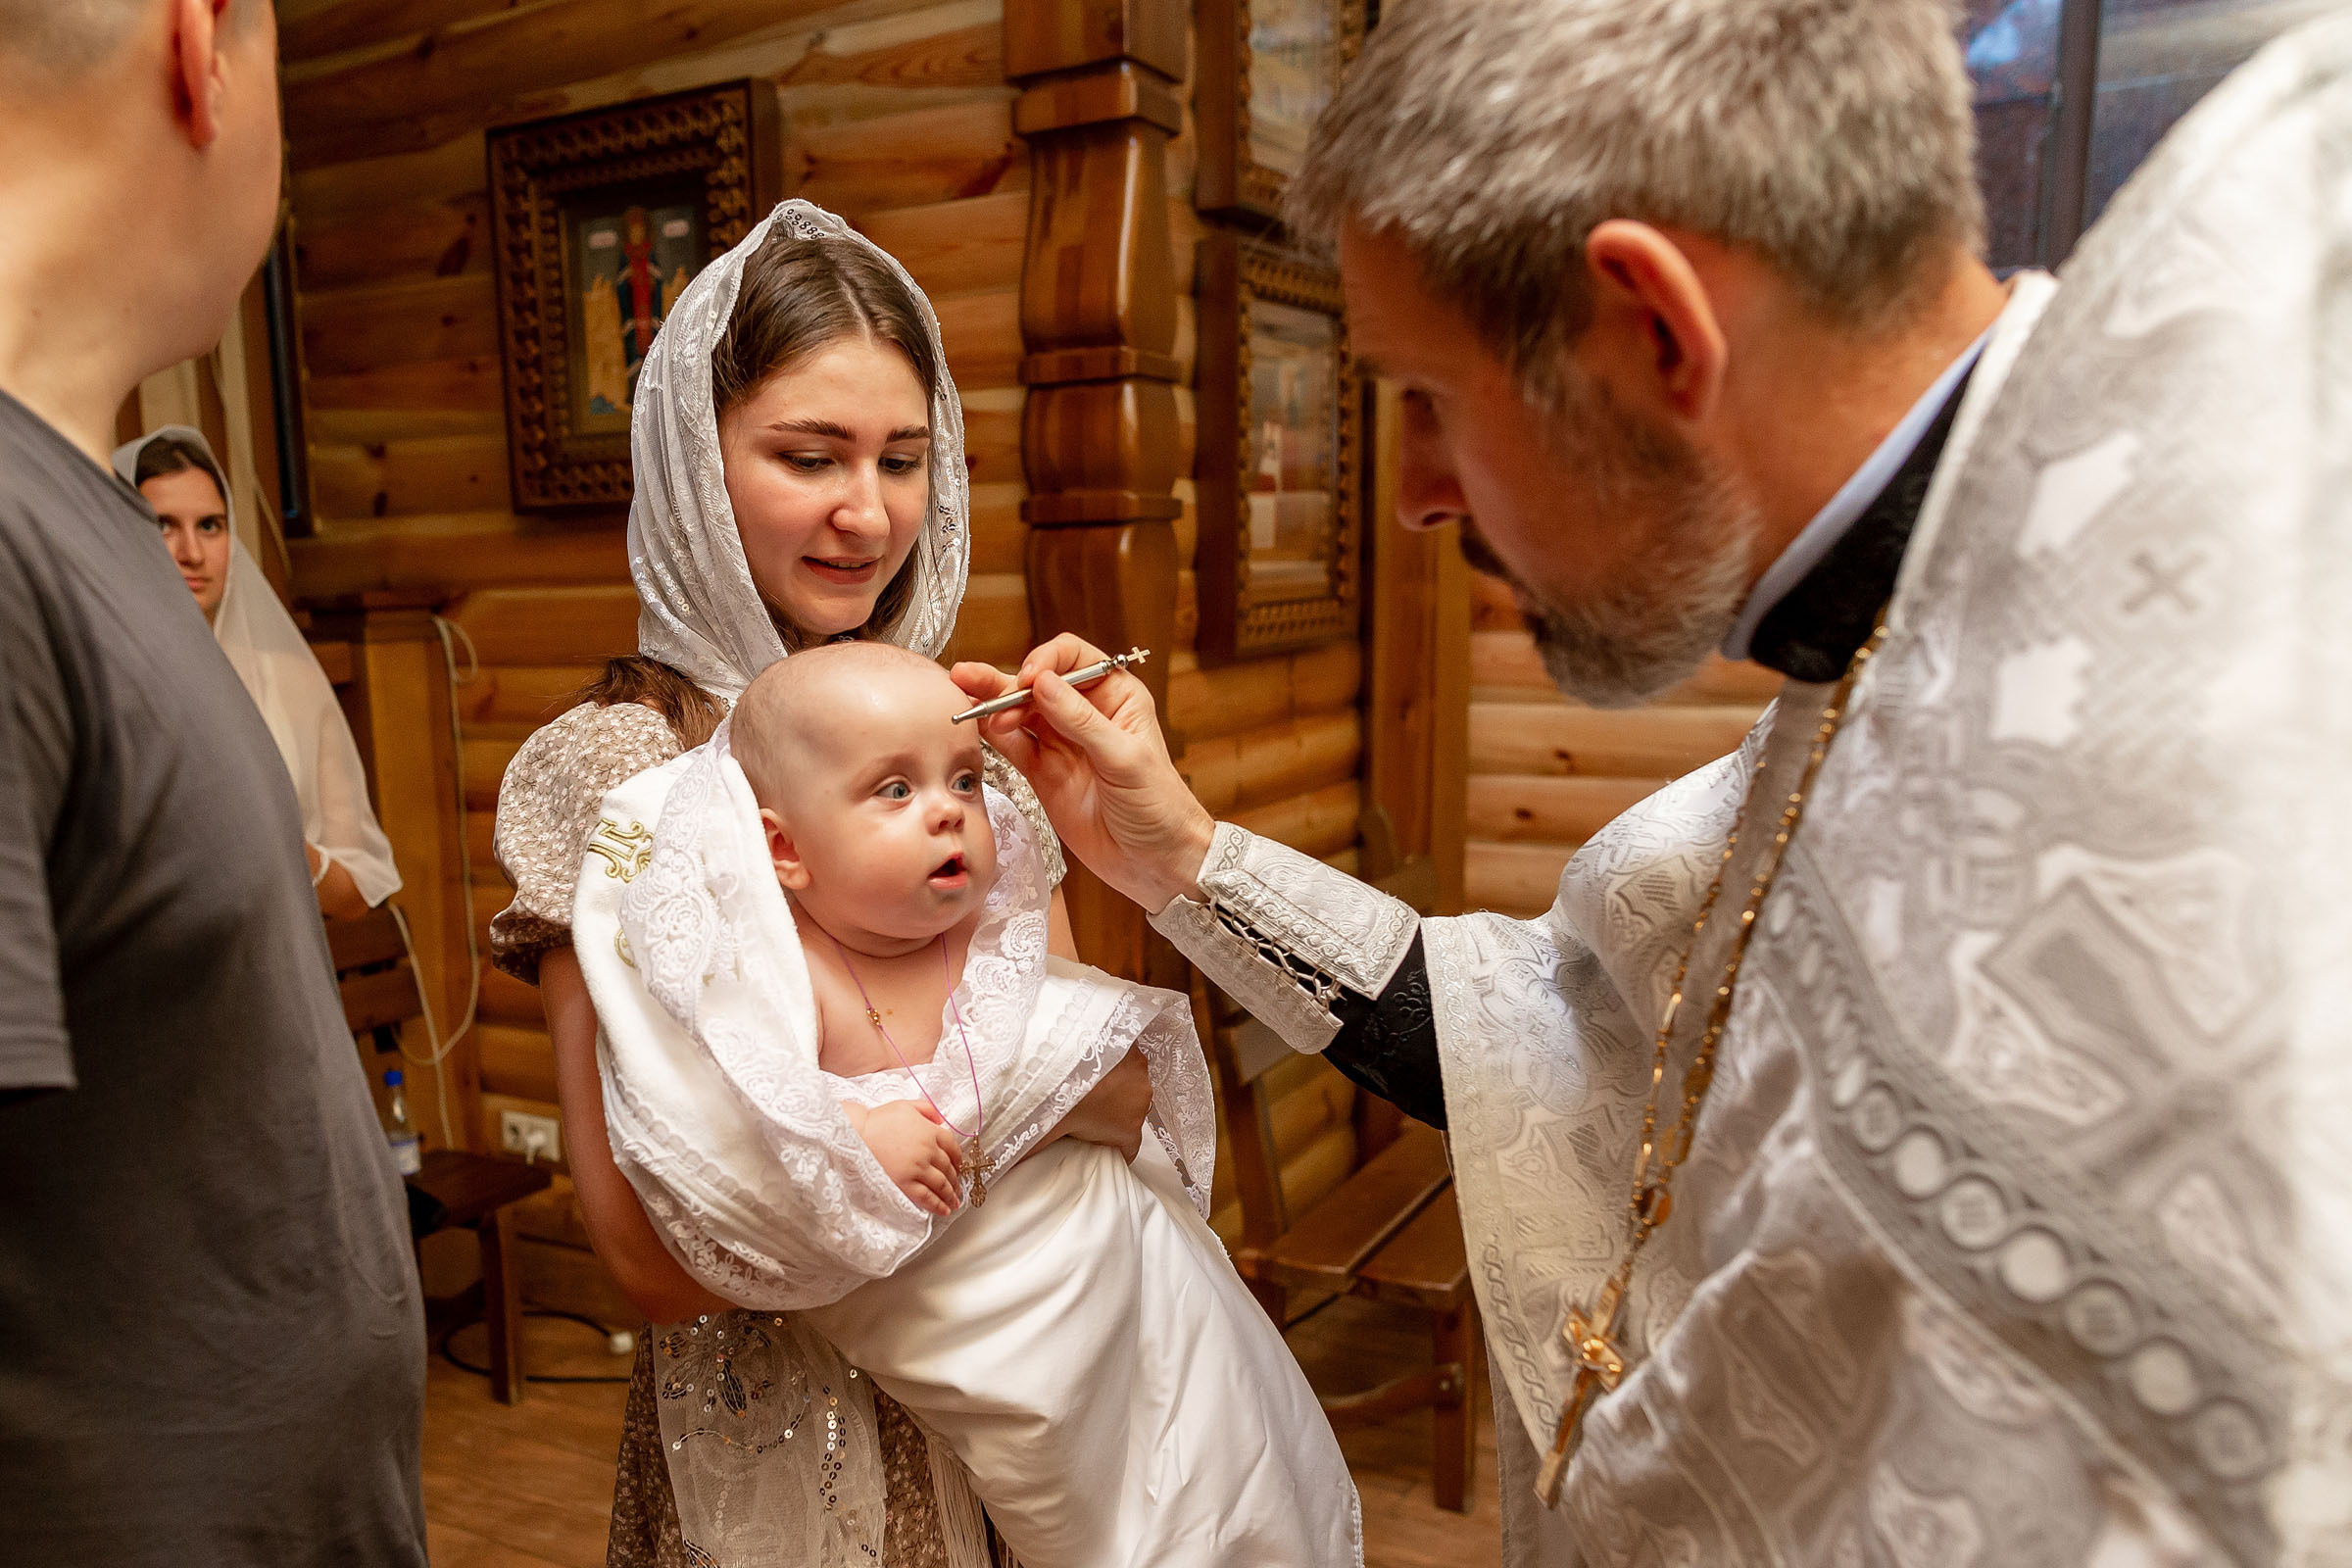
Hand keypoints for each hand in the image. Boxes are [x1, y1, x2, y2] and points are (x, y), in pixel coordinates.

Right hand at [848, 1100, 964, 1215]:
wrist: (857, 1133)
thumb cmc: (879, 1119)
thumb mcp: (906, 1106)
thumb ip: (927, 1110)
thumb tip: (940, 1120)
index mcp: (931, 1132)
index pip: (953, 1147)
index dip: (958, 1159)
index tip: (958, 1165)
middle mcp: (928, 1151)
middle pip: (949, 1168)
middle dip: (955, 1179)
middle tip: (958, 1187)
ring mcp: (917, 1168)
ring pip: (941, 1184)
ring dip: (951, 1195)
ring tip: (954, 1202)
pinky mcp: (905, 1182)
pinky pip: (926, 1196)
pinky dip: (938, 1205)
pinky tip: (944, 1210)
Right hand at [952, 636, 1215, 911]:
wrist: (1155, 863)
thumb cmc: (1159, 807)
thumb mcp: (1125, 760)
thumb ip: (1081, 722)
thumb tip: (1043, 684)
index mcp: (1116, 697)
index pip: (1073, 658)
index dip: (1046, 662)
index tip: (1028, 680)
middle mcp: (1085, 714)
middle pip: (1037, 683)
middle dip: (1004, 680)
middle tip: (970, 679)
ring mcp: (1061, 743)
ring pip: (1018, 712)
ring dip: (990, 703)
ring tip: (961, 697)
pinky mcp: (1043, 772)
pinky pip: (1012, 745)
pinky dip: (991, 735)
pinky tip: (973, 726)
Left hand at [1038, 1049, 1151, 1162]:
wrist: (1064, 1048)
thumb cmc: (1061, 1090)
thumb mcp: (1046, 1128)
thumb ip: (1035, 1150)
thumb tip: (1012, 1166)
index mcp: (1126, 1126)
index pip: (1129, 1150)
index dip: (1114, 1151)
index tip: (1101, 1148)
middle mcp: (1140, 1099)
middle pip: (1129, 1115)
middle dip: (1111, 1116)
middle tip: (1086, 1112)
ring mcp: (1139, 1071)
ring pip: (1130, 1086)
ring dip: (1114, 1088)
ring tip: (1088, 1084)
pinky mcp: (1133, 1046)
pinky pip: (1127, 1060)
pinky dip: (1113, 1062)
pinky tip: (1093, 1061)